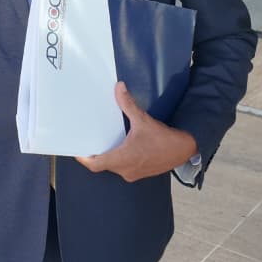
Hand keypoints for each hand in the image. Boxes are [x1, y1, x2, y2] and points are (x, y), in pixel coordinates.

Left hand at [77, 82, 197, 182]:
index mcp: (122, 159)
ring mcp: (133, 173)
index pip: (95, 164)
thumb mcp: (143, 120)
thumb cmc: (163, 138)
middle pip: (103, 164)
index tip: (77, 151)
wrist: (184, 150)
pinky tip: (120, 146)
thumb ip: (128, 104)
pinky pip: (123, 167)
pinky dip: (119, 158)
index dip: (84, 158)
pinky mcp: (140, 172)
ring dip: (108, 156)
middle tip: (90, 140)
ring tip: (103, 142)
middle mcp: (125, 170)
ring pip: (113, 166)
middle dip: (96, 154)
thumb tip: (118, 87)